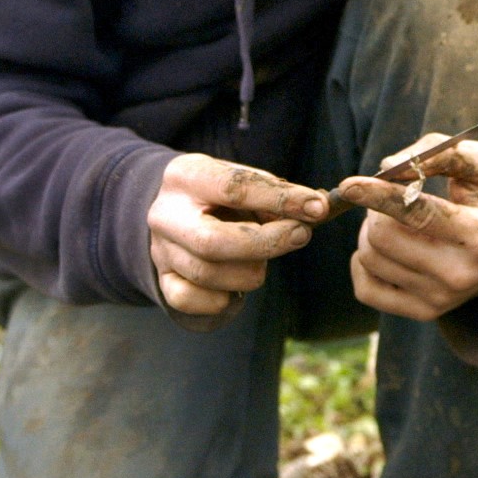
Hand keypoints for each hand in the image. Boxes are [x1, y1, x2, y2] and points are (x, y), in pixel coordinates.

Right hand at [147, 153, 328, 314]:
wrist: (173, 208)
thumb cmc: (220, 193)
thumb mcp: (242, 179)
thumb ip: (274, 193)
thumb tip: (315, 210)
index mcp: (185, 176)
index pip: (233, 188)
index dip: (280, 199)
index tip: (317, 207)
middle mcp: (165, 214)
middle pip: (213, 242)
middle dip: (266, 243)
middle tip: (300, 235)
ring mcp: (159, 250)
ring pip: (208, 275)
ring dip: (250, 271)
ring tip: (265, 257)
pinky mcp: (162, 279)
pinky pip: (190, 300)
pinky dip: (220, 299)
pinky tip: (236, 285)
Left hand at [334, 136, 477, 319]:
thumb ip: (436, 152)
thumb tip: (387, 167)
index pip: (417, 214)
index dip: (378, 195)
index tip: (349, 185)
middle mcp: (461, 273)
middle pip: (383, 237)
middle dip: (375, 210)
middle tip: (388, 199)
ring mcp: (441, 298)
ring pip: (370, 259)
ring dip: (370, 231)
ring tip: (392, 220)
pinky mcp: (423, 312)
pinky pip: (365, 289)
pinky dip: (363, 263)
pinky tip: (384, 249)